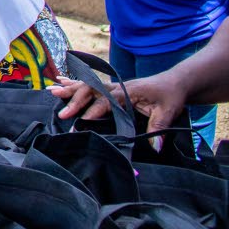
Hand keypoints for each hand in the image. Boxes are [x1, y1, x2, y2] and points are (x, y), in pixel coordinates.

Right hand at [50, 74, 185, 133]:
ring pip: (87, 85)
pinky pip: (90, 83)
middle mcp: (117, 86)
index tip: (81, 122)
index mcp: (128, 91)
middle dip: (75, 101)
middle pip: (91, 90)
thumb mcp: (168, 112)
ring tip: (52, 90)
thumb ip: (159, 129)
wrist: (176, 81)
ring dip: (70, 88)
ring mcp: (113, 85)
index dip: (93, 111)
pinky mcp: (112, 87)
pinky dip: (74, 82)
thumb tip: (155, 147)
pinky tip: (62, 81)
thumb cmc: (171, 96)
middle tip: (61, 113)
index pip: (106, 101)